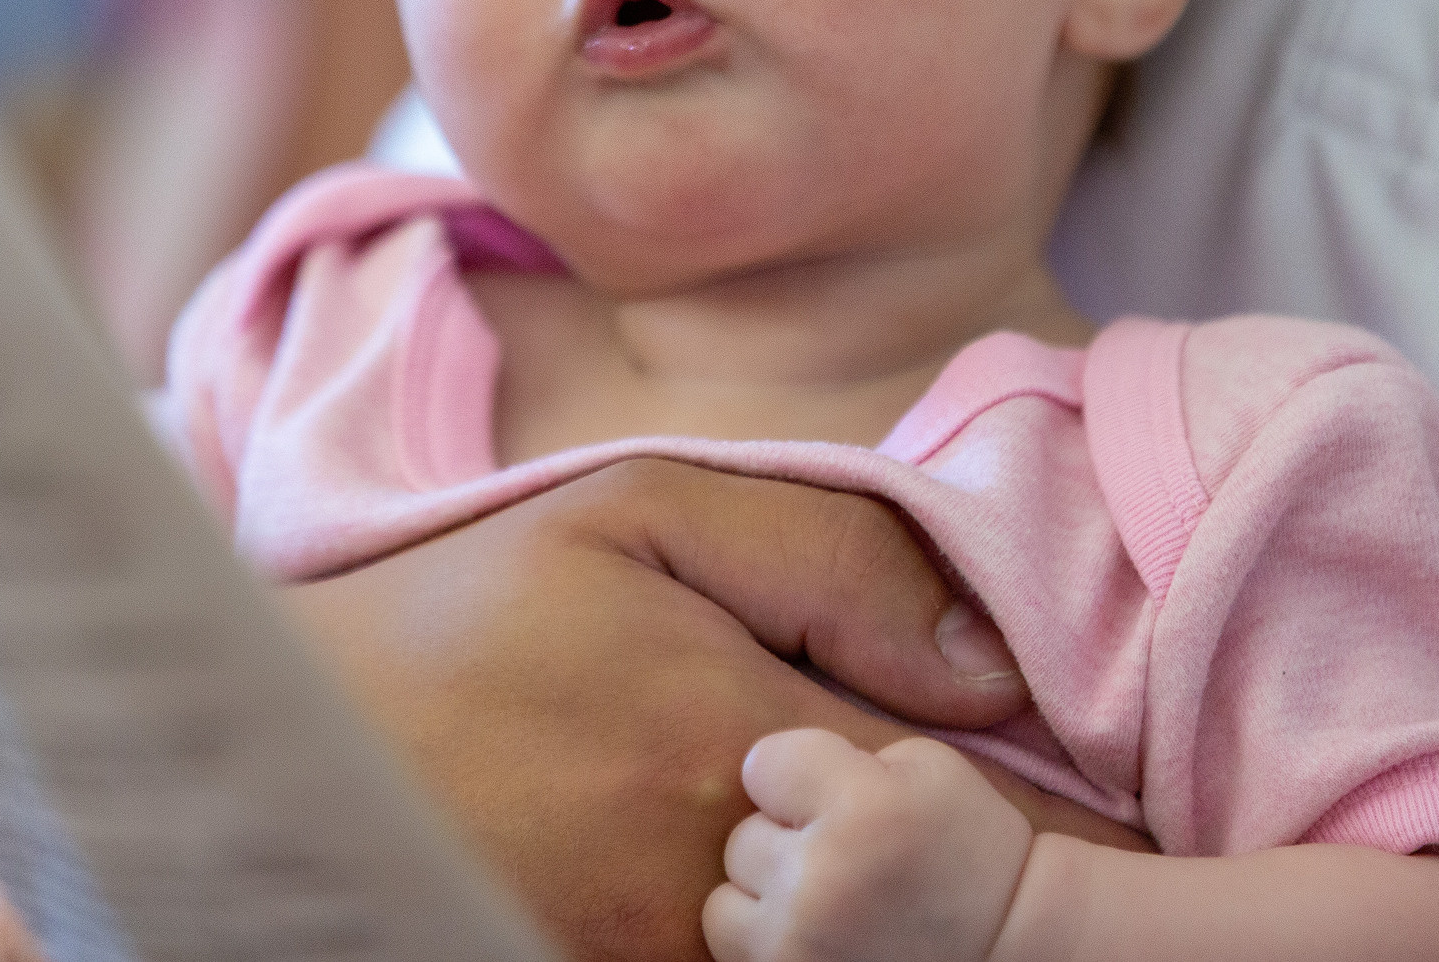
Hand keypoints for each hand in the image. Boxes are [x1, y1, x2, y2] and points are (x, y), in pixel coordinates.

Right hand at [279, 460, 1146, 961]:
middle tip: (1086, 871)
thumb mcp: (636, 518)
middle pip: (921, 924)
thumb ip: (831, 560)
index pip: (969, 814)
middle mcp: (700, 887)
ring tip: (951, 887)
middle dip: (996, 896)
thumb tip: (992, 663)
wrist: (277, 751)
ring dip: (906, 934)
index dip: (1067, 831)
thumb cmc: (465, 616)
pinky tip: (832, 917)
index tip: (1161, 834)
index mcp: (728, 740)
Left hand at [704, 730, 1031, 961]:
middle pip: (742, 838)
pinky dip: (770, 947)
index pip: (762, 763)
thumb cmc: (966, 849)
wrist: (1009, 952)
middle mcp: (820, 879)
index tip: (830, 795)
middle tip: (841, 859)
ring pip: (724, 907)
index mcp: (861, 805)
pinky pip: (738, 958)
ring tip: (823, 904)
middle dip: (784, 844)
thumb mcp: (925, 766)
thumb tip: (762, 770)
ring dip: (765, 904)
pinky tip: (820, 938)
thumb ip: (839, 756)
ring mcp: (798, 948)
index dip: (794, 776)